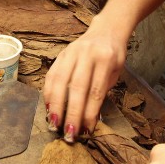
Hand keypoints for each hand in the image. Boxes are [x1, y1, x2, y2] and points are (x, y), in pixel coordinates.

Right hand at [43, 16, 129, 139]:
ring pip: (59, 81)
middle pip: (76, 88)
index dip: (89, 113)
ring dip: (55, 106)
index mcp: (105, 59)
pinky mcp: (61, 54)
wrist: (106, 30)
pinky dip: (48, 93)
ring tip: (54, 124)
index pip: (96, 91)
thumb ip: (102, 92)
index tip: (86, 131)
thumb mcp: (116, 72)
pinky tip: (48, 108)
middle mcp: (87, 54)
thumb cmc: (113, 55)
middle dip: (71, 113)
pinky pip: (51, 75)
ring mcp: (71, 52)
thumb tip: (89, 120)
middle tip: (68, 133)